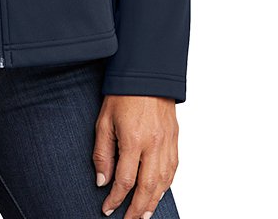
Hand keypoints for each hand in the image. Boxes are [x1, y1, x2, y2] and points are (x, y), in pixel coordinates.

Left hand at [93, 94, 178, 217]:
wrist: (147, 73)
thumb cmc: (123, 93)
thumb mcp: (104, 120)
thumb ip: (103, 152)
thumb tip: (102, 180)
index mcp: (134, 139)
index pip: (125, 180)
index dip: (115, 198)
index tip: (107, 208)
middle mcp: (154, 144)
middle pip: (147, 188)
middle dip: (136, 209)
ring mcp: (167, 143)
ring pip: (163, 182)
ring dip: (153, 202)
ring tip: (143, 215)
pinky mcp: (175, 139)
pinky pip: (173, 170)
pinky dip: (165, 186)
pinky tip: (158, 193)